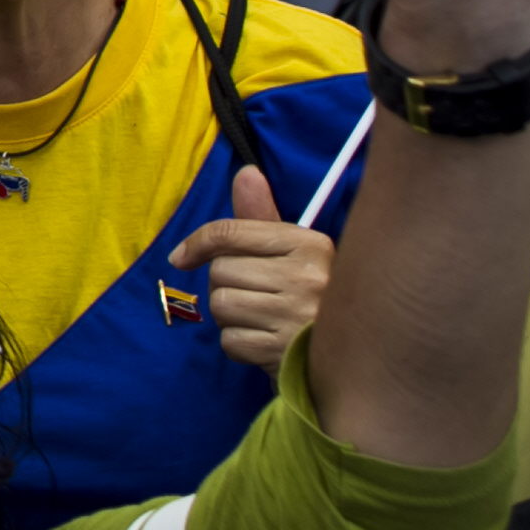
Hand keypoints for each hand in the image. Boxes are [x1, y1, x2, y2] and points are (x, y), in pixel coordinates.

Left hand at [166, 166, 332, 375]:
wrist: (349, 356)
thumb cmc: (311, 296)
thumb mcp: (294, 251)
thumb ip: (262, 217)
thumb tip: (245, 172)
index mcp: (309, 244)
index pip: (229, 233)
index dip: (196, 243)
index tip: (180, 256)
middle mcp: (307, 277)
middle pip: (220, 271)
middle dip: (226, 285)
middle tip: (255, 296)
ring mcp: (296, 317)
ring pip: (221, 305)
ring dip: (231, 315)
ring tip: (261, 318)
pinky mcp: (284, 353)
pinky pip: (230, 341)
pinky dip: (239, 344)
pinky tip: (264, 342)